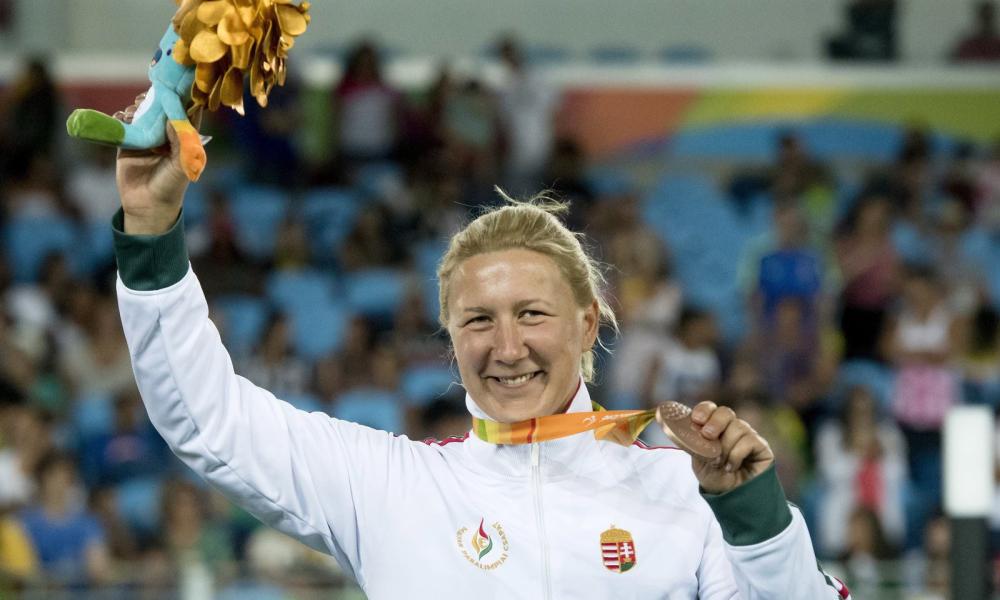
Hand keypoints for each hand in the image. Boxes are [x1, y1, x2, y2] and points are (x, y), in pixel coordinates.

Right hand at [115, 93, 202, 233]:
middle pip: (161, 109)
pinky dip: (120, 118)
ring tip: (134, 109)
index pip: (185, 113)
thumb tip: (175, 117)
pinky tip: (120, 117)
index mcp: (182, 139)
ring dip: (137, 107)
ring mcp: (146, 139)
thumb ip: (180, 142)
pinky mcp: (128, 144)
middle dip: (155, 99)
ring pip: (142, 114)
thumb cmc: (170, 186)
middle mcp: (165, 136)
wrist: (147, 206)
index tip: (176, 85)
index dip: (182, 98)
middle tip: (148, 96)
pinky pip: (123, 125)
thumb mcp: (180, 165)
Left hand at [684, 401, 773, 494]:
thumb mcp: (699, 462)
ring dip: (725, 446)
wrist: (732, 499)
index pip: (711, 409)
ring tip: (719, 463)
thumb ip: (696, 446)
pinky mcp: (761, 446)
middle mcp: (732, 429)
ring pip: (737, 427)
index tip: (696, 419)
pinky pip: (749, 441)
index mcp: (715, 428)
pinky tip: (731, 467)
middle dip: (715, 422)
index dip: (704, 410)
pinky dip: (736, 454)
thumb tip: (689, 432)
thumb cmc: (715, 479)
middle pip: (726, 412)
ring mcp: (747, 436)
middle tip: (707, 435)